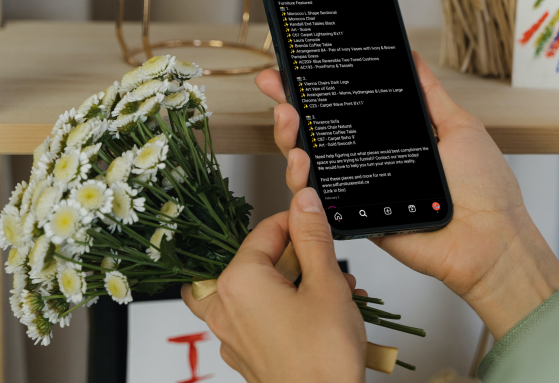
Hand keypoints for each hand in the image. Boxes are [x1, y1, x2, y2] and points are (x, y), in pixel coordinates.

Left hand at [182, 188, 367, 382]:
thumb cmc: (322, 357)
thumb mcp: (326, 283)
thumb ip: (312, 236)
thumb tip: (302, 200)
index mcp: (239, 281)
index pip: (267, 230)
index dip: (299, 223)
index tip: (320, 223)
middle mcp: (225, 306)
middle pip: (258, 260)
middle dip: (300, 258)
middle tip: (329, 267)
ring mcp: (232, 334)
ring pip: (258, 290)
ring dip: (295, 284)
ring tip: (333, 293)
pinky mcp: (245, 353)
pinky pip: (260, 317)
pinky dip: (286, 309)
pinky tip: (321, 316)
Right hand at [255, 52, 558, 339]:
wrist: (490, 239)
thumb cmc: (484, 188)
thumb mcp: (458, 126)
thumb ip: (429, 94)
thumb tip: (412, 56)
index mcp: (392, 138)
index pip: (345, 109)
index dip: (317, 89)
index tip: (294, 66)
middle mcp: (370, 163)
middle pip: (316, 134)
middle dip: (289, 106)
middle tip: (275, 85)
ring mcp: (358, 191)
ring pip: (308, 165)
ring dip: (289, 139)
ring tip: (289, 119)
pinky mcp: (353, 220)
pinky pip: (317, 202)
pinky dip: (302, 182)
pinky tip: (302, 161)